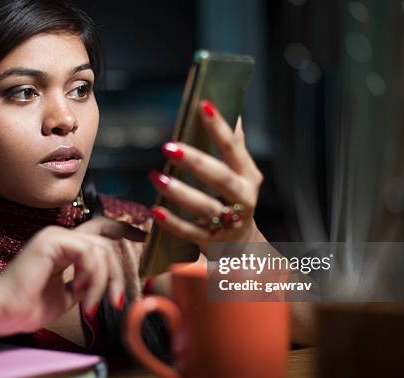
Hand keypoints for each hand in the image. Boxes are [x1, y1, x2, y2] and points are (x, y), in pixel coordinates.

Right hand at [0, 218, 144, 332]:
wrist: (4, 313)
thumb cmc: (28, 308)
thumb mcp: (66, 296)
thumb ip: (84, 284)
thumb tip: (103, 285)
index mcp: (63, 246)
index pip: (99, 229)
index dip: (123, 229)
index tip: (143, 236)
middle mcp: (60, 236)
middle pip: (105, 243)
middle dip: (117, 273)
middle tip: (116, 300)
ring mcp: (55, 236)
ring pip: (100, 250)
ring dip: (102, 281)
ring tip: (89, 303)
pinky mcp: (52, 240)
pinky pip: (88, 253)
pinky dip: (91, 276)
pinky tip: (80, 292)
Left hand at [149, 100, 264, 250]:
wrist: (242, 244)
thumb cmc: (236, 199)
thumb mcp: (241, 173)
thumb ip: (235, 146)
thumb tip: (234, 112)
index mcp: (248, 176)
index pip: (233, 148)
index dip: (220, 127)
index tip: (203, 106)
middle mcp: (242, 198)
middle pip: (221, 178)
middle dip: (196, 162)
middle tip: (169, 147)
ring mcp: (228, 221)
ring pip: (205, 206)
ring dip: (180, 192)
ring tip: (156, 177)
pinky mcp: (211, 241)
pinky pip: (190, 232)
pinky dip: (173, 222)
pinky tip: (156, 211)